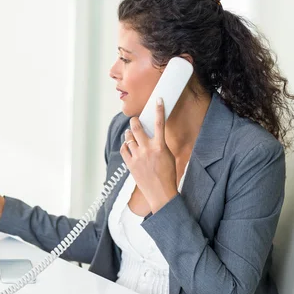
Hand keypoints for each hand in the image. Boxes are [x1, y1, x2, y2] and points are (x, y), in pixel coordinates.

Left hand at [119, 98, 177, 212]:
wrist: (161, 193)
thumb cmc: (168, 175)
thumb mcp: (169, 156)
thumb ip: (160, 145)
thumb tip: (154, 135)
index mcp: (160, 146)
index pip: (160, 123)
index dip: (159, 109)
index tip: (157, 100)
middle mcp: (147, 149)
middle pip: (136, 127)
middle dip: (135, 121)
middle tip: (135, 121)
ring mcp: (137, 156)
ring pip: (128, 137)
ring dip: (129, 134)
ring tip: (131, 134)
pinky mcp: (130, 164)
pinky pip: (124, 149)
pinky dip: (125, 145)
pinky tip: (128, 146)